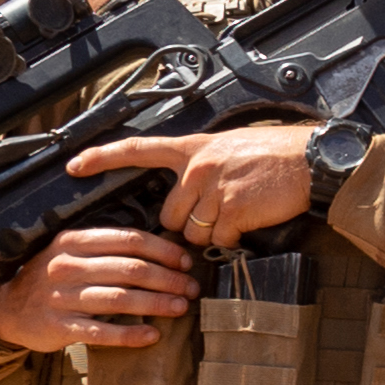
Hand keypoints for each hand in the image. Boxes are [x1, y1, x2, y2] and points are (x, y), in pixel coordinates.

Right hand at [0, 225, 197, 352]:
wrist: (8, 308)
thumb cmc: (52, 277)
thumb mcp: (71, 251)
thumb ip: (107, 247)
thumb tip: (163, 251)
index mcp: (74, 241)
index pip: (129, 240)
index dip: (164, 251)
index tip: (185, 262)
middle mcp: (67, 266)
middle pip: (130, 269)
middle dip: (168, 279)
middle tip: (191, 288)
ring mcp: (62, 297)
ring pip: (120, 299)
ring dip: (157, 303)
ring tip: (181, 307)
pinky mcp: (60, 326)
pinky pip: (102, 331)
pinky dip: (130, 334)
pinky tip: (152, 336)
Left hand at [75, 121, 323, 250]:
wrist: (310, 161)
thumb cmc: (275, 153)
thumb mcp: (229, 147)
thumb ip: (201, 165)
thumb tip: (189, 189)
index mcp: (193, 147)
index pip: (137, 149)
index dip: (102, 158)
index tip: (74, 166)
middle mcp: (197, 167)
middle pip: (168, 214)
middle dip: (187, 222)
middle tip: (216, 213)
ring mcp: (214, 189)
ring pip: (190, 231)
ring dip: (210, 232)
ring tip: (237, 213)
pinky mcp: (233, 209)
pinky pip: (218, 238)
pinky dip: (233, 237)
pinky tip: (251, 220)